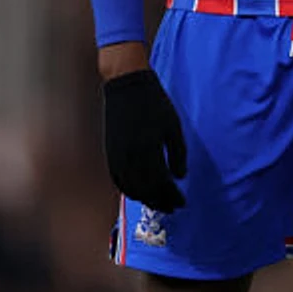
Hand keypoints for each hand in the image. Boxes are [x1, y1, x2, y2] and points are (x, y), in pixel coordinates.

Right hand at [102, 69, 187, 211]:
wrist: (126, 84)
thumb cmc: (154, 103)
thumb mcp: (173, 126)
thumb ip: (177, 153)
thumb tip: (180, 177)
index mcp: (149, 150)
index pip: (161, 184)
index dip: (172, 196)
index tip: (182, 202)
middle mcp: (130, 157)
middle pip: (146, 190)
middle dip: (160, 201)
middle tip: (172, 207)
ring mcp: (117, 156)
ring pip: (130, 188)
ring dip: (145, 199)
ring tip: (158, 203)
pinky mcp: (110, 152)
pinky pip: (118, 179)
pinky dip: (129, 190)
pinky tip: (139, 192)